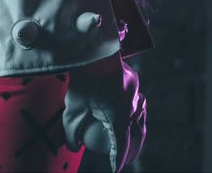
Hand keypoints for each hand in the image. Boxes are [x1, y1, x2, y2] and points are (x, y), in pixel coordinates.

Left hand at [63, 53, 146, 172]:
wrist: (89, 51)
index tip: (115, 169)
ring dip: (135, 130)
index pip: (121, 145)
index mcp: (119, 116)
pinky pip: (136, 102)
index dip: (118, 159)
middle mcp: (132, 107)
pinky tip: (125, 114)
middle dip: (132, 149)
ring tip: (128, 139)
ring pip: (139, 117)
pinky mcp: (134, 83)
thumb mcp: (72, 108)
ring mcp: (136, 94)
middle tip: (125, 158)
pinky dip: (132, 112)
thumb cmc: (79, 80)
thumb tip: (73, 147)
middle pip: (136, 134)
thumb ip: (72, 130)